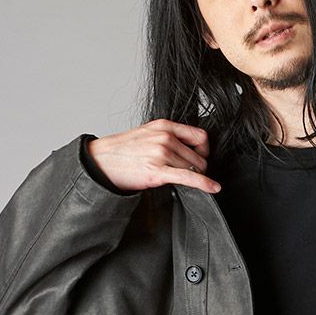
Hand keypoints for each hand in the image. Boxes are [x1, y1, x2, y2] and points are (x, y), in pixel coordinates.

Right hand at [86, 119, 221, 193]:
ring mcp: (161, 153)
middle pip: (199, 156)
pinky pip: (189, 177)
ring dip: (192, 177)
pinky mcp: (157, 171)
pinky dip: (204, 184)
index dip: (205, 149)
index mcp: (164, 126)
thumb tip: (188, 149)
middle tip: (187, 174)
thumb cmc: (124, 151)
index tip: (201, 157)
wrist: (102, 161)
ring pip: (194, 169)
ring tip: (177, 179)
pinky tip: (213, 188)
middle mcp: (165, 137)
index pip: (200, 135)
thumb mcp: (148, 134)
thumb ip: (168, 137)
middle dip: (198, 168)